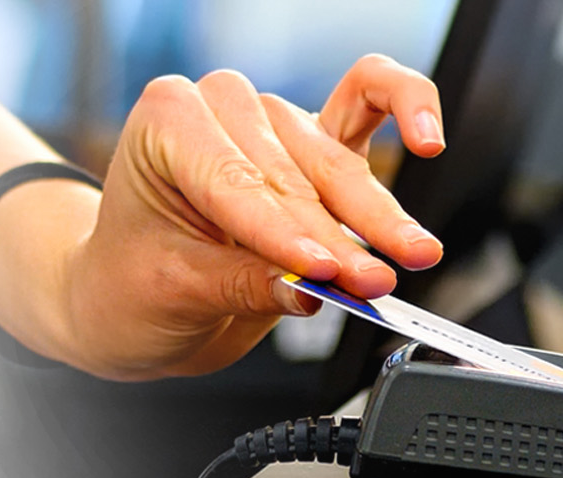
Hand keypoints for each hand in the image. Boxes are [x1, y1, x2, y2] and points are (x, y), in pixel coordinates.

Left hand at [4, 56, 445, 379]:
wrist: (135, 293)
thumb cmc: (132, 280)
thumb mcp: (171, 290)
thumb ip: (241, 283)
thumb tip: (309, 288)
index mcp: (168, 121)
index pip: (237, 180)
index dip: (283, 234)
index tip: (322, 274)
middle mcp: (224, 110)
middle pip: (296, 172)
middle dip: (339, 235)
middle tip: (372, 281)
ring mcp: (276, 122)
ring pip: (338, 160)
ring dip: (378, 213)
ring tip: (411, 255)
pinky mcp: (318, 142)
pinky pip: (371, 99)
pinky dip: (408, 107)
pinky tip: (429, 137)